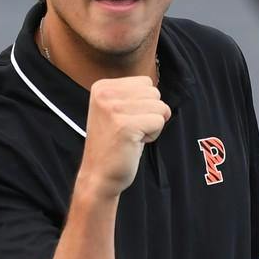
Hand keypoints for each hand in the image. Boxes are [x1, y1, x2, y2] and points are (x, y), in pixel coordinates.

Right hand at [77, 76, 170, 199]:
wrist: (99, 176)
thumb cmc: (113, 145)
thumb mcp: (116, 111)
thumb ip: (131, 95)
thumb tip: (157, 91)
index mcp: (102, 87)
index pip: (145, 82)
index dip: (143, 104)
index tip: (125, 120)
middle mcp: (105, 94)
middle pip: (154, 92)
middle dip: (149, 113)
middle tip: (130, 130)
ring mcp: (114, 109)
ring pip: (159, 106)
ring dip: (152, 124)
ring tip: (132, 136)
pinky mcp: (126, 125)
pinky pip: (159, 121)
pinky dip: (153, 135)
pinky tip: (135, 143)